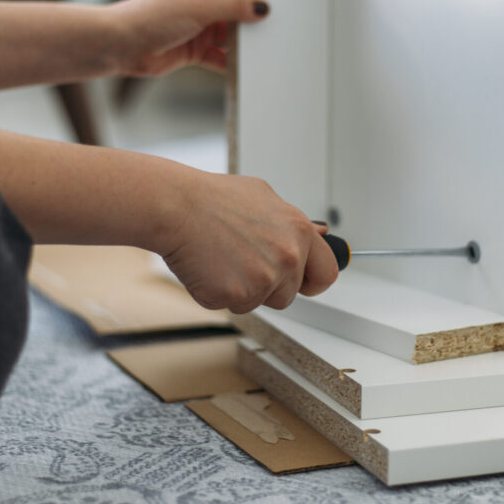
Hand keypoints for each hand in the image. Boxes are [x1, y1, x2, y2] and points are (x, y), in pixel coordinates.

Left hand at [110, 0, 268, 76]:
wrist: (123, 46)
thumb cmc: (152, 15)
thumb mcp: (199, 6)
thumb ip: (233, 7)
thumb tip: (263, 9)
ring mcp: (201, 22)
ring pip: (232, 26)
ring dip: (247, 33)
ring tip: (271, 36)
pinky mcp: (197, 48)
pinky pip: (222, 55)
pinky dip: (234, 61)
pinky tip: (249, 66)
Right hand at [161, 172, 338, 313]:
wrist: (177, 206)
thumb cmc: (213, 199)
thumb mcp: (264, 197)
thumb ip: (293, 223)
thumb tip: (319, 234)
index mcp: (299, 232)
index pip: (326, 272)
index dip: (313, 281)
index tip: (304, 283)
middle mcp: (287, 257)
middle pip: (288, 294)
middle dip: (268, 285)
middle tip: (241, 261)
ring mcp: (264, 279)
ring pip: (259, 302)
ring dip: (242, 289)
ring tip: (222, 257)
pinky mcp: (237, 296)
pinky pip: (231, 305)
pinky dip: (217, 292)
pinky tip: (208, 266)